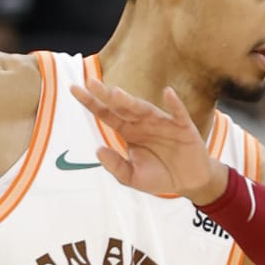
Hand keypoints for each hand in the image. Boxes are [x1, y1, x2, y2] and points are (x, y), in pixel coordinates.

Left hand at [69, 78, 228, 204]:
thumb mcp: (133, 178)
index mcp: (129, 132)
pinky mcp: (183, 127)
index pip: (106, 114)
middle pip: (121, 107)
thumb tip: (98, 150)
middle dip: (106, 95)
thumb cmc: (160, 176)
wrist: (189, 182)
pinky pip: (178, 113)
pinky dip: (174, 104)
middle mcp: (143, 123)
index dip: (91, 102)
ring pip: (144, 109)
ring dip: (131, 101)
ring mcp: (162, 122)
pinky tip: (168, 93)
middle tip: (90, 81)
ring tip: (116, 94)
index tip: (74, 89)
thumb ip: (115, 166)